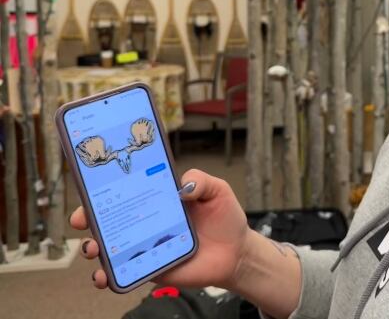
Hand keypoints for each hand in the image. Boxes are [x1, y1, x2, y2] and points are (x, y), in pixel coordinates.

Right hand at [69, 168, 249, 289]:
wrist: (236, 252)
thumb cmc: (224, 218)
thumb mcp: (217, 191)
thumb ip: (201, 182)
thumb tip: (184, 185)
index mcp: (157, 198)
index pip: (126, 190)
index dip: (104, 188)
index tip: (89, 185)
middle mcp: (145, 221)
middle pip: (108, 218)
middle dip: (87, 217)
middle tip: (82, 219)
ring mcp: (145, 246)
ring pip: (109, 247)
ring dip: (93, 247)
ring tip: (93, 248)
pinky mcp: (150, 268)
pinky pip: (123, 274)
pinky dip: (108, 276)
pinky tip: (105, 276)